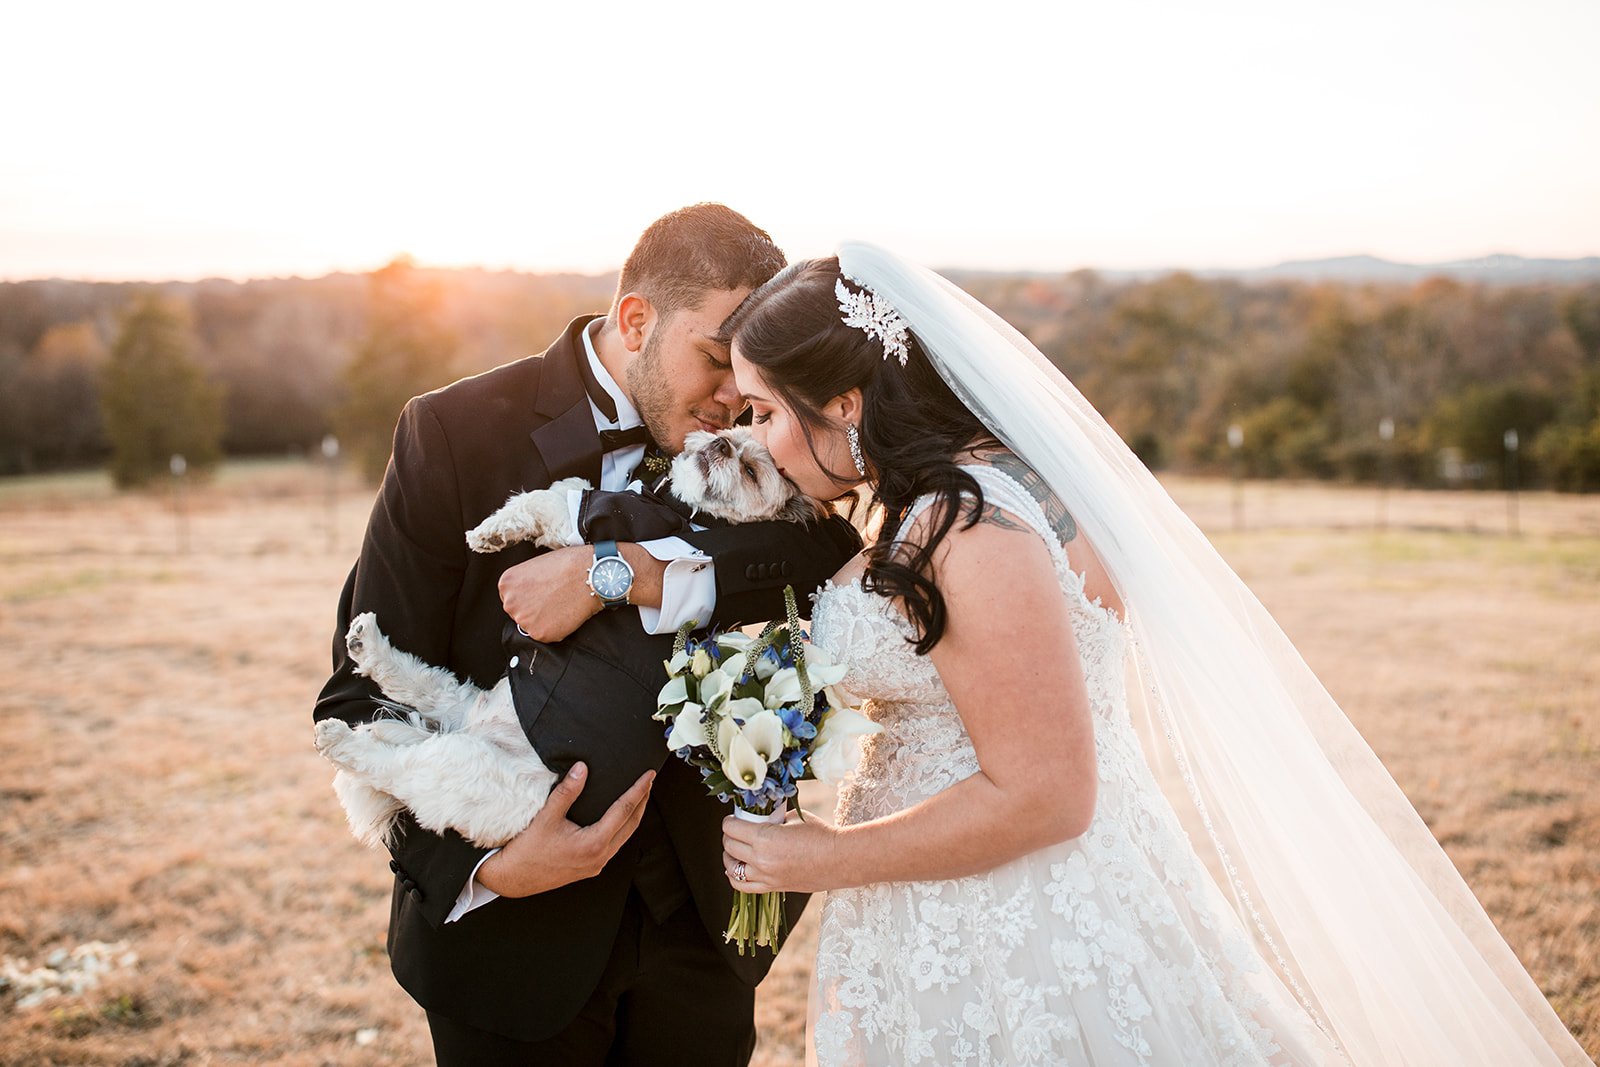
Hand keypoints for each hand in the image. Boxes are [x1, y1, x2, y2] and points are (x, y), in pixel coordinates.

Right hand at [477, 763, 653, 896]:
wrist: (511, 878)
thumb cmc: (527, 850)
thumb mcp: (547, 817)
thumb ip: (567, 791)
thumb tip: (582, 768)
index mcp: (594, 843)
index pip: (625, 810)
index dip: (639, 790)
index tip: (649, 775)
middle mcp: (600, 856)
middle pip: (631, 824)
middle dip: (642, 801)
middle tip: (649, 782)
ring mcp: (596, 865)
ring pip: (624, 837)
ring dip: (633, 816)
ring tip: (638, 798)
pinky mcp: (589, 868)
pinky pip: (614, 846)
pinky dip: (621, 829)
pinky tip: (618, 821)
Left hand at [498, 546, 601, 641]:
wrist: (589, 575)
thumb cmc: (568, 565)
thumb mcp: (536, 565)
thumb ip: (525, 582)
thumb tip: (529, 592)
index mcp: (506, 584)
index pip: (512, 597)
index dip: (529, 596)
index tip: (541, 592)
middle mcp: (510, 603)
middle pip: (519, 612)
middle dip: (534, 608)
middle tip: (553, 599)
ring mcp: (523, 620)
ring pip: (532, 624)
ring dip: (545, 619)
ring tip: (561, 604)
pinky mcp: (540, 634)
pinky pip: (547, 634)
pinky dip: (557, 628)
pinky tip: (565, 613)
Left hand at [721, 809, 840, 893]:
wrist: (840, 859)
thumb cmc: (820, 835)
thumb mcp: (793, 817)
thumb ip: (772, 817)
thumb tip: (759, 816)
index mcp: (765, 838)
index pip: (731, 828)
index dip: (730, 820)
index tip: (735, 817)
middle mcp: (761, 860)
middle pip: (729, 846)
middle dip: (729, 834)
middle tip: (737, 828)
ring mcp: (765, 877)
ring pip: (731, 868)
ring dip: (729, 856)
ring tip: (736, 848)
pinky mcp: (772, 887)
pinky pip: (742, 886)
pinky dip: (734, 876)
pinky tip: (738, 867)